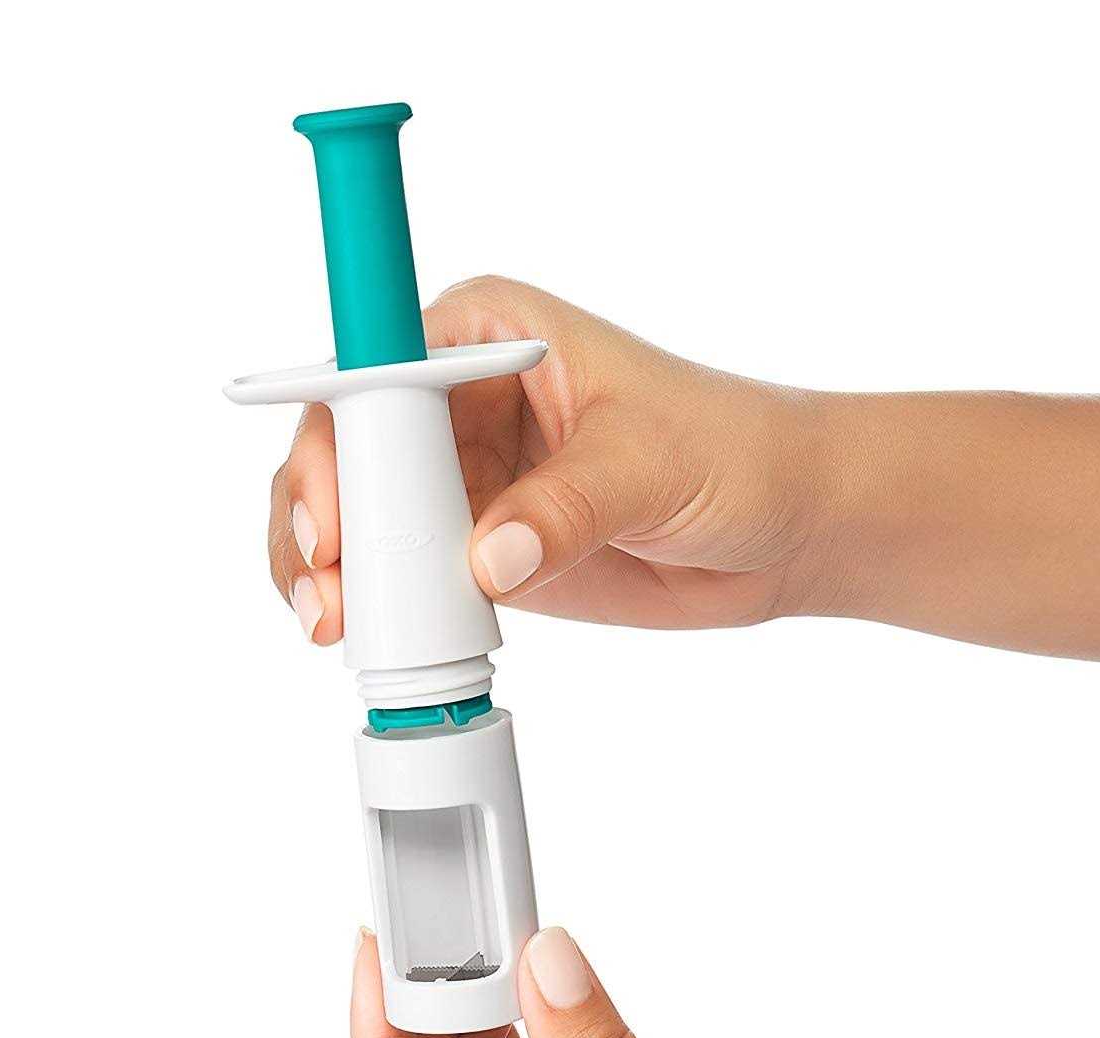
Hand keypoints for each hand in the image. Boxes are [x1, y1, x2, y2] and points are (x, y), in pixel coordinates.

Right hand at [270, 277, 830, 642]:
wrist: (782, 527)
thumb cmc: (735, 449)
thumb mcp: (651, 462)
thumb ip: (568, 506)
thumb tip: (488, 563)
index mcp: (485, 335)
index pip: (373, 373)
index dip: (334, 440)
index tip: (331, 515)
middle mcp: (457, 400)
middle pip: (343, 452)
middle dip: (316, 521)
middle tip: (325, 593)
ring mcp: (463, 478)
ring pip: (361, 521)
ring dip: (333, 575)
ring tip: (333, 628)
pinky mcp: (479, 545)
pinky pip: (404, 575)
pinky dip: (379, 609)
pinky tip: (366, 639)